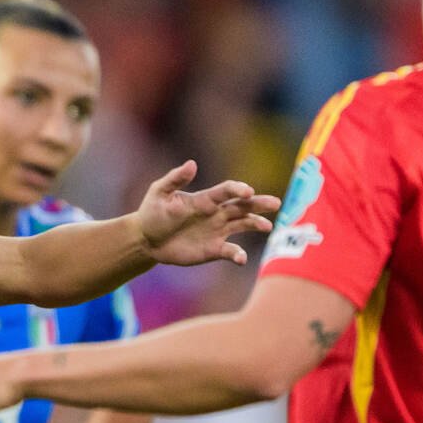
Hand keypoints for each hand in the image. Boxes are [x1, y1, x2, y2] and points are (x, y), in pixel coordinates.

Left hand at [133, 160, 279, 265]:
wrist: (147, 239)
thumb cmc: (153, 211)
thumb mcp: (160, 192)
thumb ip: (175, 178)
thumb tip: (192, 163)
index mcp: (205, 199)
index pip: (226, 191)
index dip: (238, 189)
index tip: (248, 191)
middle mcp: (216, 213)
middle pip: (242, 206)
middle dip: (259, 204)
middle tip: (276, 203)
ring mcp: (217, 231)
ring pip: (243, 225)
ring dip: (256, 224)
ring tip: (268, 226)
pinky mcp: (214, 249)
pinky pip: (230, 251)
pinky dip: (238, 255)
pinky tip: (241, 259)